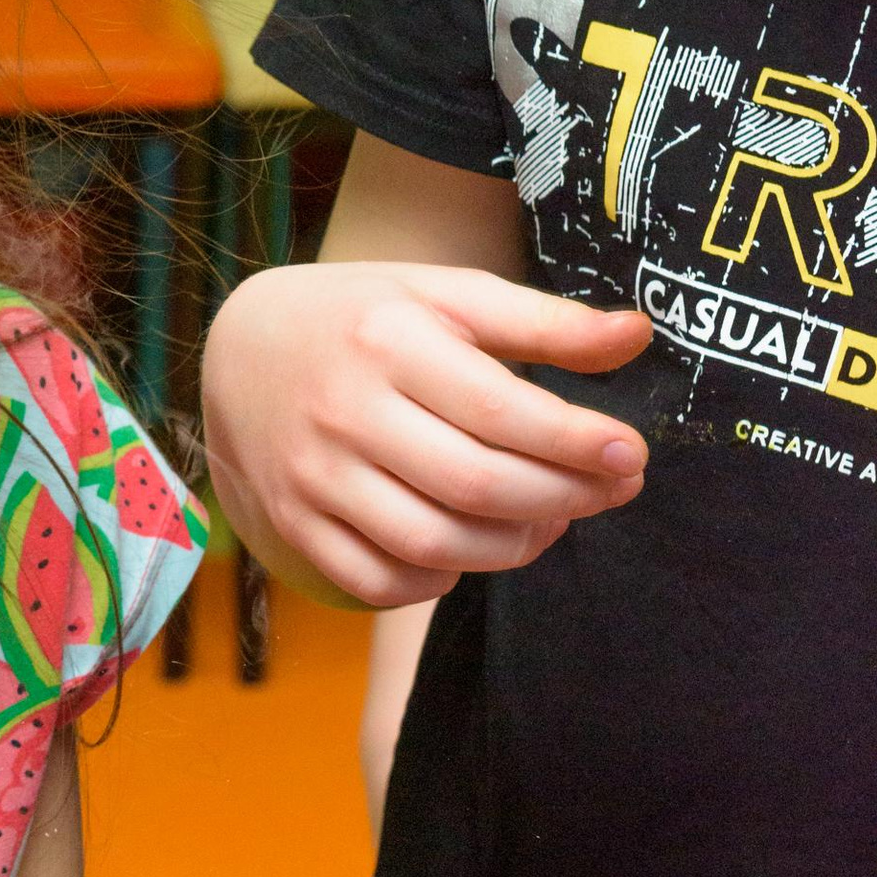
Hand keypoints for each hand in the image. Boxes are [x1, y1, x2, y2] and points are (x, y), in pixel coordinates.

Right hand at [203, 260, 650, 607]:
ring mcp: (312, 476)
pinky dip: (440, 577)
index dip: (579, 442)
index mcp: (388, 340)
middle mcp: (344, 412)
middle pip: (478, 486)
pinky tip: (471, 545)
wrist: (239, 347)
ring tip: (552, 518)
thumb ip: (542, 320)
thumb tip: (637, 336)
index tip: (632, 454)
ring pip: (434, 543)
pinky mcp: (294, 524)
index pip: (503, 410)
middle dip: (565, 497)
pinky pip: (380, 582)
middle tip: (612, 489)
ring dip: (516, 545)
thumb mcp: (446, 295)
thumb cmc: (364, 318)